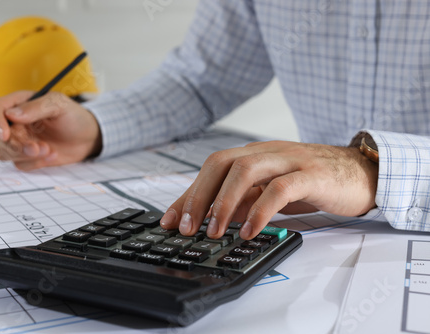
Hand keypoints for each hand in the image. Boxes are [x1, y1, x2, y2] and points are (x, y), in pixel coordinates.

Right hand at [0, 91, 101, 170]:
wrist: (89, 137)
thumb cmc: (74, 116)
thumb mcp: (59, 105)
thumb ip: (36, 107)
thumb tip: (11, 114)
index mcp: (19, 104)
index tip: (6, 135)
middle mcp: (15, 123)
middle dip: (17, 146)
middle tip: (38, 148)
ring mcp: (20, 140)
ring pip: (5, 153)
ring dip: (25, 156)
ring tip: (49, 150)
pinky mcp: (28, 156)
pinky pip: (20, 164)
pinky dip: (35, 163)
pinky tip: (53, 155)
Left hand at [160, 141, 377, 239]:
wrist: (361, 172)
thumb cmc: (313, 181)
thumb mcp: (271, 191)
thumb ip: (245, 200)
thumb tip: (214, 218)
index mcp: (255, 154)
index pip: (212, 168)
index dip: (189, 193)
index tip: (171, 220)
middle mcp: (267, 152)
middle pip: (221, 163)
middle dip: (198, 196)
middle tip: (187, 227)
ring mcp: (290, 160)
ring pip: (246, 170)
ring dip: (223, 202)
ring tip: (214, 231)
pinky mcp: (312, 175)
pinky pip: (281, 188)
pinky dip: (261, 210)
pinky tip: (250, 230)